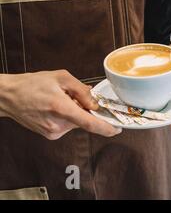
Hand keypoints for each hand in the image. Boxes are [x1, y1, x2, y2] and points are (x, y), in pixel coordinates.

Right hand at [0, 70, 121, 139]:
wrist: (8, 96)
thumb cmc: (31, 85)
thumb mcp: (61, 78)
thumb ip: (82, 90)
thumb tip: (95, 102)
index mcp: (61, 108)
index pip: (90, 123)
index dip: (106, 127)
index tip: (117, 128)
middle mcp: (57, 124)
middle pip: (84, 120)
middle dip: (86, 109)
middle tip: (75, 96)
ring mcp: (53, 132)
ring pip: (76, 122)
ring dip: (75, 112)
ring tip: (60, 100)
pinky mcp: (50, 134)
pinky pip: (68, 125)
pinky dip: (68, 116)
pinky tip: (56, 107)